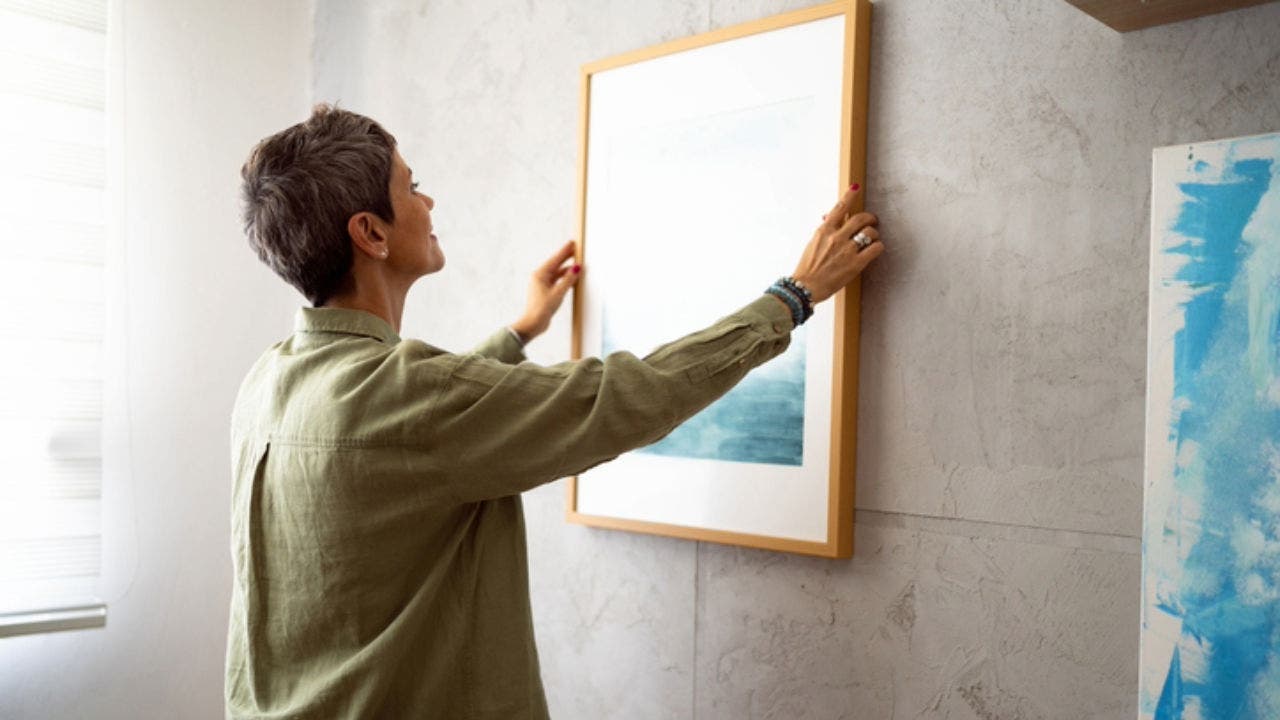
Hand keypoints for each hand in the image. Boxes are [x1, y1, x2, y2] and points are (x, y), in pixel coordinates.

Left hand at [510, 240, 580, 342]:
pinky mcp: (546, 292)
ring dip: (566, 269)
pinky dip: (564, 279)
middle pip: (556, 265)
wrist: (533, 324)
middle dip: (566, 257)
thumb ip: (568, 280)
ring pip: (557, 273)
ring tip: (576, 264)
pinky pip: (557, 281)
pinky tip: (571, 278)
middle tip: (576, 249)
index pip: (555, 260)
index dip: (565, 251)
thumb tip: (576, 268)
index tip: (572, 243)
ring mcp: (542, 285)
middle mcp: (540, 278)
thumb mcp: (558, 293)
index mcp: (540, 275)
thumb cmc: (542, 309)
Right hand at [790, 185, 882, 302]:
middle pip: (860, 218)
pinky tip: (876, 249)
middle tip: (872, 221)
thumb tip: (829, 217)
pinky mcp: (856, 264)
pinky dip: (878, 247)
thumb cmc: (808, 268)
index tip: (855, 187)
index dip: (849, 196)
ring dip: (874, 233)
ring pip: (869, 233)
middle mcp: (836, 237)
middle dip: (869, 218)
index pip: (839, 208)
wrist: (805, 287)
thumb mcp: (813, 244)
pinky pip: (875, 248)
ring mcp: (847, 250)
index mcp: (824, 231)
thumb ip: (825, 231)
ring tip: (874, 238)